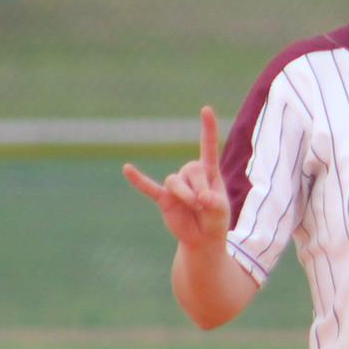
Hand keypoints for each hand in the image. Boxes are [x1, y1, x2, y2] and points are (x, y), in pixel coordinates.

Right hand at [123, 106, 229, 248]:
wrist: (203, 239)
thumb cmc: (215, 220)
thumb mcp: (222, 211)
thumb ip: (215, 203)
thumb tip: (201, 198)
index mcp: (209, 172)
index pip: (208, 146)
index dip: (208, 128)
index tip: (205, 109)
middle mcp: (191, 174)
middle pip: (191, 168)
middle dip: (199, 188)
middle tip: (205, 205)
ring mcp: (176, 186)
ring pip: (174, 181)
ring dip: (185, 195)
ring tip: (195, 208)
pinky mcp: (164, 199)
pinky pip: (149, 187)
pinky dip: (138, 180)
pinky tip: (127, 168)